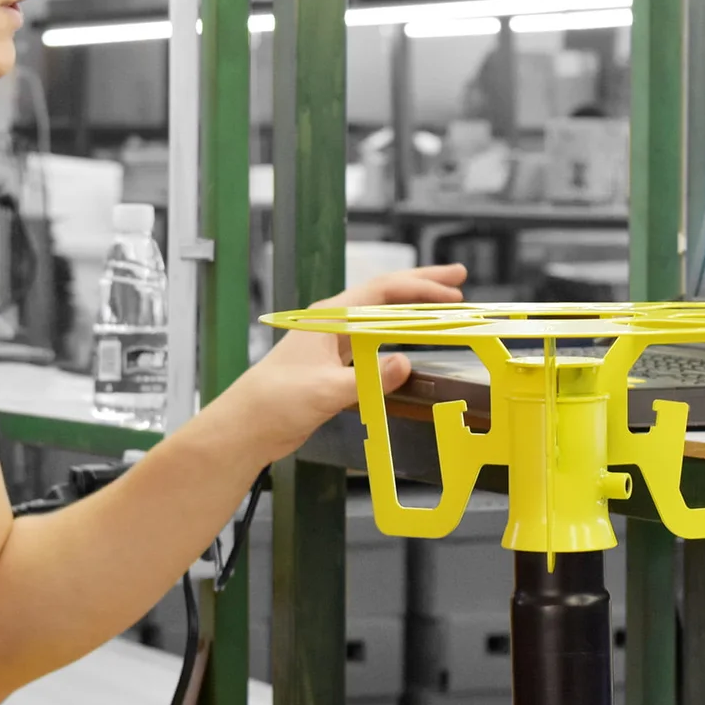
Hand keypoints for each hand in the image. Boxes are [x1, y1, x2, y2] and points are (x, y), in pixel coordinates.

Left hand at [227, 264, 467, 460]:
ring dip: (411, 311)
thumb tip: (405, 363)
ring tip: (442, 304)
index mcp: (329, 318)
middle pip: (385, 296)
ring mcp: (333, 344)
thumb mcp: (326, 391)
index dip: (420, 290)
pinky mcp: (333, 365)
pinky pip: (373, 343)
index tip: (452, 295)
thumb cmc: (276, 401)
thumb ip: (368, 380)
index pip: (382, 292)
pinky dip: (397, 337)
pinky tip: (411, 341)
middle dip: (422, 286)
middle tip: (458, 279)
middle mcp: (333, 324)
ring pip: (381, 318)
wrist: (247, 425)